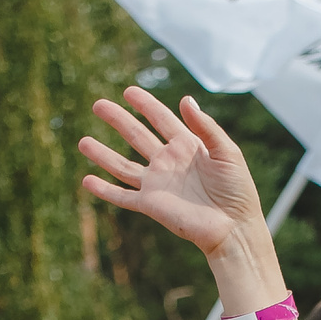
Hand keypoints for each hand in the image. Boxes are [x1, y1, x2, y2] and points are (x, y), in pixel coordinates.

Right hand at [80, 87, 262, 259]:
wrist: (233, 228)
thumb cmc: (237, 191)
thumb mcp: (227, 152)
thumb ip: (205, 126)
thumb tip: (185, 99)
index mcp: (188, 145)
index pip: (161, 119)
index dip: (145, 104)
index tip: (129, 92)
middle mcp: (169, 162)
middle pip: (137, 136)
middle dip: (118, 120)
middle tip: (98, 105)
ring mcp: (158, 184)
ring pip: (123, 165)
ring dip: (103, 154)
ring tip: (82, 142)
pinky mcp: (151, 205)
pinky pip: (123, 196)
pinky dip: (105, 190)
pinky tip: (87, 181)